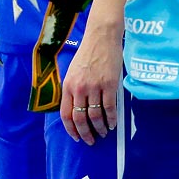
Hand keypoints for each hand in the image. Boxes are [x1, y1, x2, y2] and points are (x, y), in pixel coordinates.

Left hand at [60, 0, 124, 143]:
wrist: (101, 37)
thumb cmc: (87, 53)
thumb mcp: (73, 71)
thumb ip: (72, 89)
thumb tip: (74, 108)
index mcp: (68, 85)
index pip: (65, 114)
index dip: (71, 129)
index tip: (76, 138)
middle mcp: (79, 88)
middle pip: (80, 118)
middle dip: (85, 133)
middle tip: (90, 141)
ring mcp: (94, 87)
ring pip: (95, 115)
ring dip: (99, 128)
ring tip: (103, 133)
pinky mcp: (109, 85)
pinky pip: (109, 108)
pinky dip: (111, 119)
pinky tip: (112, 124)